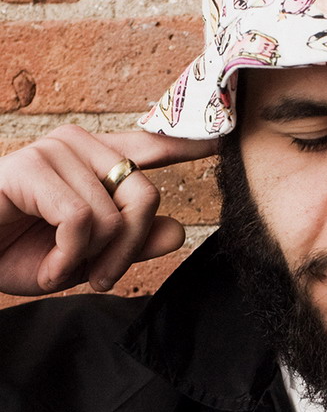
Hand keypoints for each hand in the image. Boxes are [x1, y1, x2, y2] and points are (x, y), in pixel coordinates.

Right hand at [0, 126, 217, 295]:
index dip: (188, 138)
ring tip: (61, 268)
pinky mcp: (31, 165)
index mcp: (96, 162)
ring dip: (91, 261)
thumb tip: (179, 230)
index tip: (222, 134)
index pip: (151, 144)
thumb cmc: (17, 253)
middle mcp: (80, 146)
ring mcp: (54, 150)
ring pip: (114, 215)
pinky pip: (81, 221)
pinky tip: (45, 267)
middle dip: (128, 251)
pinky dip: (65, 259)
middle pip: (146, 197)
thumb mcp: (87, 258)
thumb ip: (133, 243)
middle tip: (99, 277)